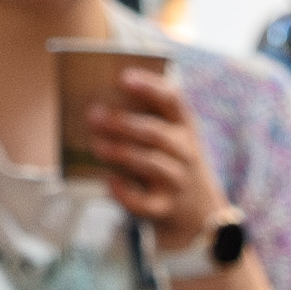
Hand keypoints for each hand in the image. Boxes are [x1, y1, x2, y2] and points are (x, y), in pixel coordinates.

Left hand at [75, 62, 219, 247]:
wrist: (196, 213)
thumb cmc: (170, 164)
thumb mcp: (169, 139)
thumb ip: (144, 119)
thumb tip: (99, 105)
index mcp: (184, 126)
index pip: (172, 100)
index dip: (149, 86)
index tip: (123, 76)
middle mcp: (185, 152)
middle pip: (155, 132)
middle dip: (124, 122)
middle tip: (93, 114)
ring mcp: (177, 181)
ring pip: (149, 163)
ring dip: (120, 152)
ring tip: (96, 145)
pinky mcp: (165, 208)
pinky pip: (143, 202)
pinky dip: (124, 192)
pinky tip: (107, 180)